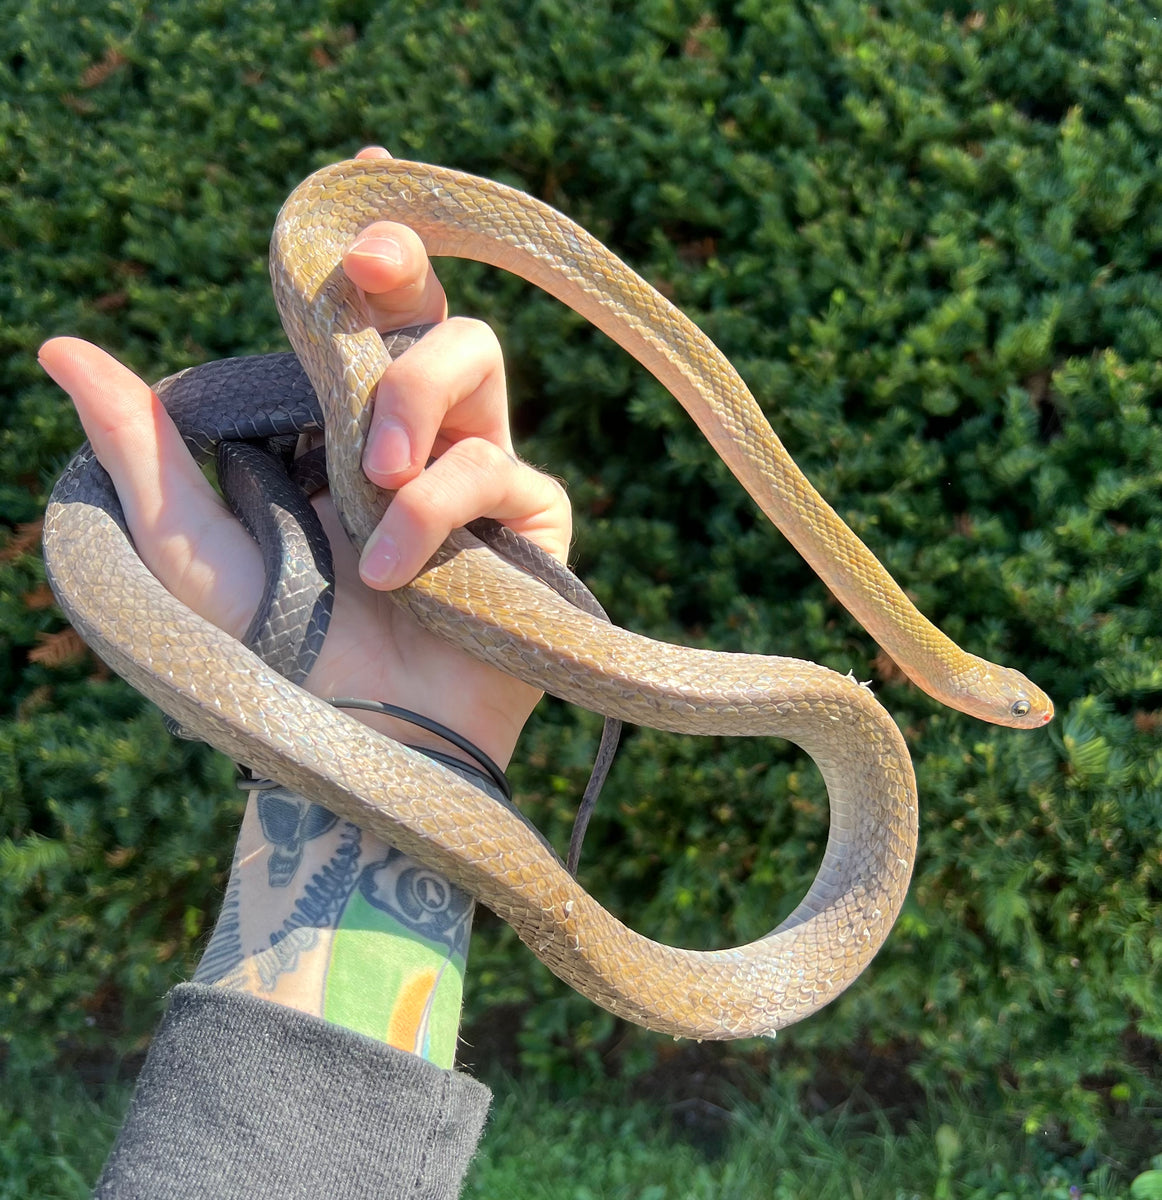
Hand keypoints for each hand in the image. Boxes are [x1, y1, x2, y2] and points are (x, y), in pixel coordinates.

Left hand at [39, 146, 570, 769]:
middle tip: (367, 281)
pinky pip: (502, 469)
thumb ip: (142, 450)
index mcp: (338, 425)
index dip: (374, 239)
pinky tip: (398, 574)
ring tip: (371, 482)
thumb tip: (62, 342)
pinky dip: (440, 508)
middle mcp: (416, 435)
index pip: (362, 311)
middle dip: (403, 279)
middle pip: (433, 310)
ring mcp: (481, 474)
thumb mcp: (187, 549)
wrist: (357, 745)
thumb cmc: (270, 655)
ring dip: (413, 400)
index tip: (366, 170)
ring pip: (480, 362)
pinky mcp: (532, 525)